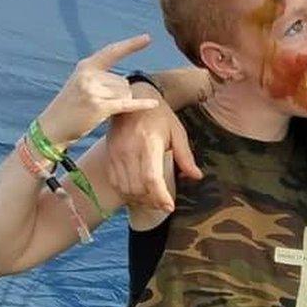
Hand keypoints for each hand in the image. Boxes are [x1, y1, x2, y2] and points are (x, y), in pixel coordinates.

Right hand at [37, 35, 159, 147]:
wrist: (52, 127)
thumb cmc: (69, 108)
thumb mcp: (81, 84)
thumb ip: (100, 78)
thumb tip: (127, 84)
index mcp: (86, 66)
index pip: (112, 51)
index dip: (131, 45)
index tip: (148, 37)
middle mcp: (90, 75)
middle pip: (123, 82)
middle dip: (118, 96)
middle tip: (98, 106)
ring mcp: (94, 90)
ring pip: (125, 94)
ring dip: (119, 105)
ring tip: (98, 112)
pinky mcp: (99, 106)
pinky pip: (127, 104)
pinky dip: (142, 105)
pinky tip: (155, 104)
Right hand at [106, 87, 201, 212]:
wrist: (133, 99)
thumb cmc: (158, 116)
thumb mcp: (177, 132)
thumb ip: (185, 156)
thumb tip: (196, 176)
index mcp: (149, 144)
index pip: (151, 178)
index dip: (160, 196)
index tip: (170, 207)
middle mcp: (130, 151)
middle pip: (138, 188)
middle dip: (152, 202)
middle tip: (164, 205)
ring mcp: (117, 154)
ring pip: (125, 188)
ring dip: (139, 200)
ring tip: (153, 202)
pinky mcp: (110, 156)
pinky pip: (115, 182)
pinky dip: (127, 193)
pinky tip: (138, 195)